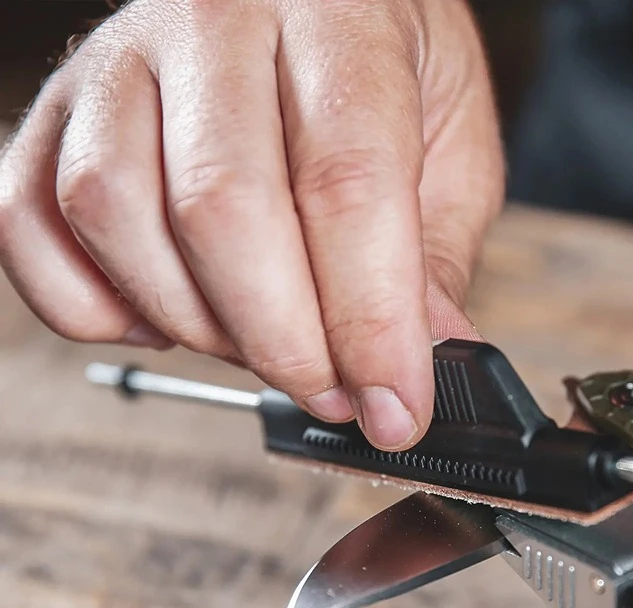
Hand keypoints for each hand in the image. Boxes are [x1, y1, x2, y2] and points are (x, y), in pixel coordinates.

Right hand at [0, 0, 503, 449]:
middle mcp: (215, 22)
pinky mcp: (56, 113)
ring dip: (196, 326)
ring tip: (262, 345)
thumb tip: (424, 367)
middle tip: (334, 393)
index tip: (393, 409)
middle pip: (220, 209)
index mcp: (338, 19)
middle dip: (284, 344)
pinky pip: (28, 225)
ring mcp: (119, 63)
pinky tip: (171, 314)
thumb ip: (434, 260)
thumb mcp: (454, 153)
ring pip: (112, 214)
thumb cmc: (389, 72)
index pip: (345, 184)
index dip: (370, 322)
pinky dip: (93, 307)